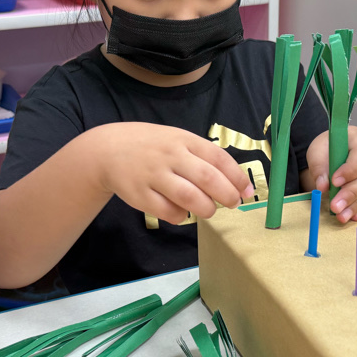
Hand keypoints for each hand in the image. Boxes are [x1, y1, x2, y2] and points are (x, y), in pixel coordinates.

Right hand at [93, 122, 253, 224]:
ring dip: (206, 208)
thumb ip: (203, 157)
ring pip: (189, 197)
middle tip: (233, 203)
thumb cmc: (153, 147)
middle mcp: (170, 155)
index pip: (218, 158)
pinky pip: (167, 212)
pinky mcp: (139, 194)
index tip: (247, 192)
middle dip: (227, 195)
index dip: (237, 177)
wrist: (108, 149)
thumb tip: (235, 182)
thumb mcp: (177, 139)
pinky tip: (182, 213)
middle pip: (207, 178)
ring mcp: (153, 175)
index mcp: (183, 139)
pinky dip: (180, 216)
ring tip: (209, 210)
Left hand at [305, 127, 356, 222]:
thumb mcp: (318, 151)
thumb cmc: (329, 147)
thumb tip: (322, 186)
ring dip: (356, 205)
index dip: (350, 170)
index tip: (334, 182)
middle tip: (335, 207)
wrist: (339, 148)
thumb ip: (319, 167)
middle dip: (350, 194)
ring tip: (341, 216)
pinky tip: (352, 216)